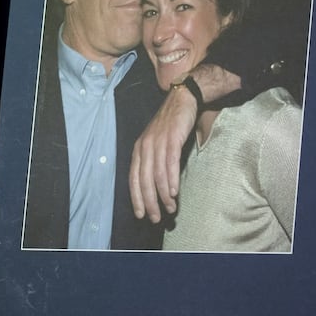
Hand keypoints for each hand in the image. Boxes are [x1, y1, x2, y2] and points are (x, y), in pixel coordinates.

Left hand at [129, 85, 196, 222]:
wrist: (182, 98)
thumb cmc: (171, 124)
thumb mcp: (157, 142)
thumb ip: (154, 161)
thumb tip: (157, 186)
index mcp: (139, 149)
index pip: (133, 178)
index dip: (136, 198)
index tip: (140, 214)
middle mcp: (145, 146)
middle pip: (144, 180)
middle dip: (149, 202)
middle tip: (156, 217)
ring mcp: (158, 142)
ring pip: (157, 174)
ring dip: (163, 195)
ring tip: (170, 209)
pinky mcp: (172, 138)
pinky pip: (170, 162)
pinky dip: (171, 179)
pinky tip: (174, 192)